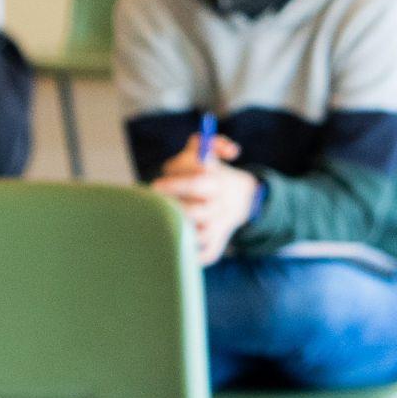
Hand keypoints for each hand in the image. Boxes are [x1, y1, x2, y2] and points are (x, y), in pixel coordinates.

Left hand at [153, 148, 259, 264]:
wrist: (240, 198)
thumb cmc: (210, 170)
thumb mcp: (208, 149)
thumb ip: (211, 142)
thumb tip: (231, 151)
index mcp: (216, 183)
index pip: (197, 184)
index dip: (176, 185)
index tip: (156, 186)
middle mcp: (219, 208)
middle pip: (197, 213)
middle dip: (176, 211)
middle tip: (156, 208)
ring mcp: (218, 228)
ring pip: (199, 236)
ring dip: (182, 231)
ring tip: (167, 223)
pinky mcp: (216, 246)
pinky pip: (205, 255)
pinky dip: (192, 255)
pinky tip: (177, 244)